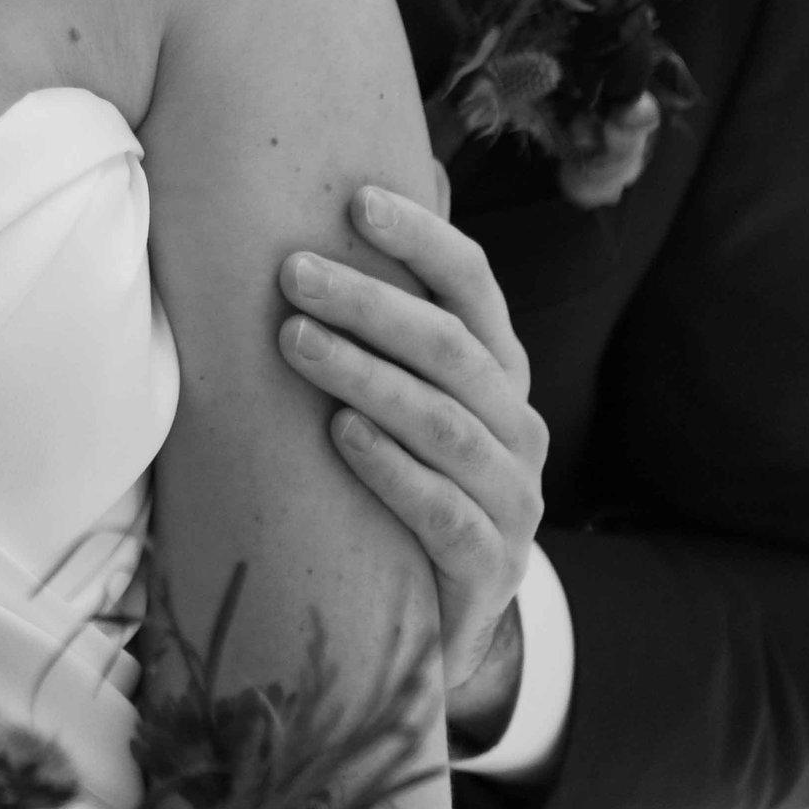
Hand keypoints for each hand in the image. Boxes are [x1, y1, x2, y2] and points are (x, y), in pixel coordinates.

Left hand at [276, 179, 546, 708]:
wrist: (436, 618)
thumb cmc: (403, 476)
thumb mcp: (403, 395)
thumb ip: (387, 315)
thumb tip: (355, 189)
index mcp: (499, 369)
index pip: (474, 286)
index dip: (422, 238)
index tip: (356, 199)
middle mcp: (517, 425)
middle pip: (451, 347)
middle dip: (370, 302)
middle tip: (291, 272)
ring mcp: (514, 498)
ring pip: (445, 423)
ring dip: (367, 376)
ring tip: (296, 342)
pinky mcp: (491, 567)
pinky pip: (446, 513)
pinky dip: (393, 470)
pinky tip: (341, 437)